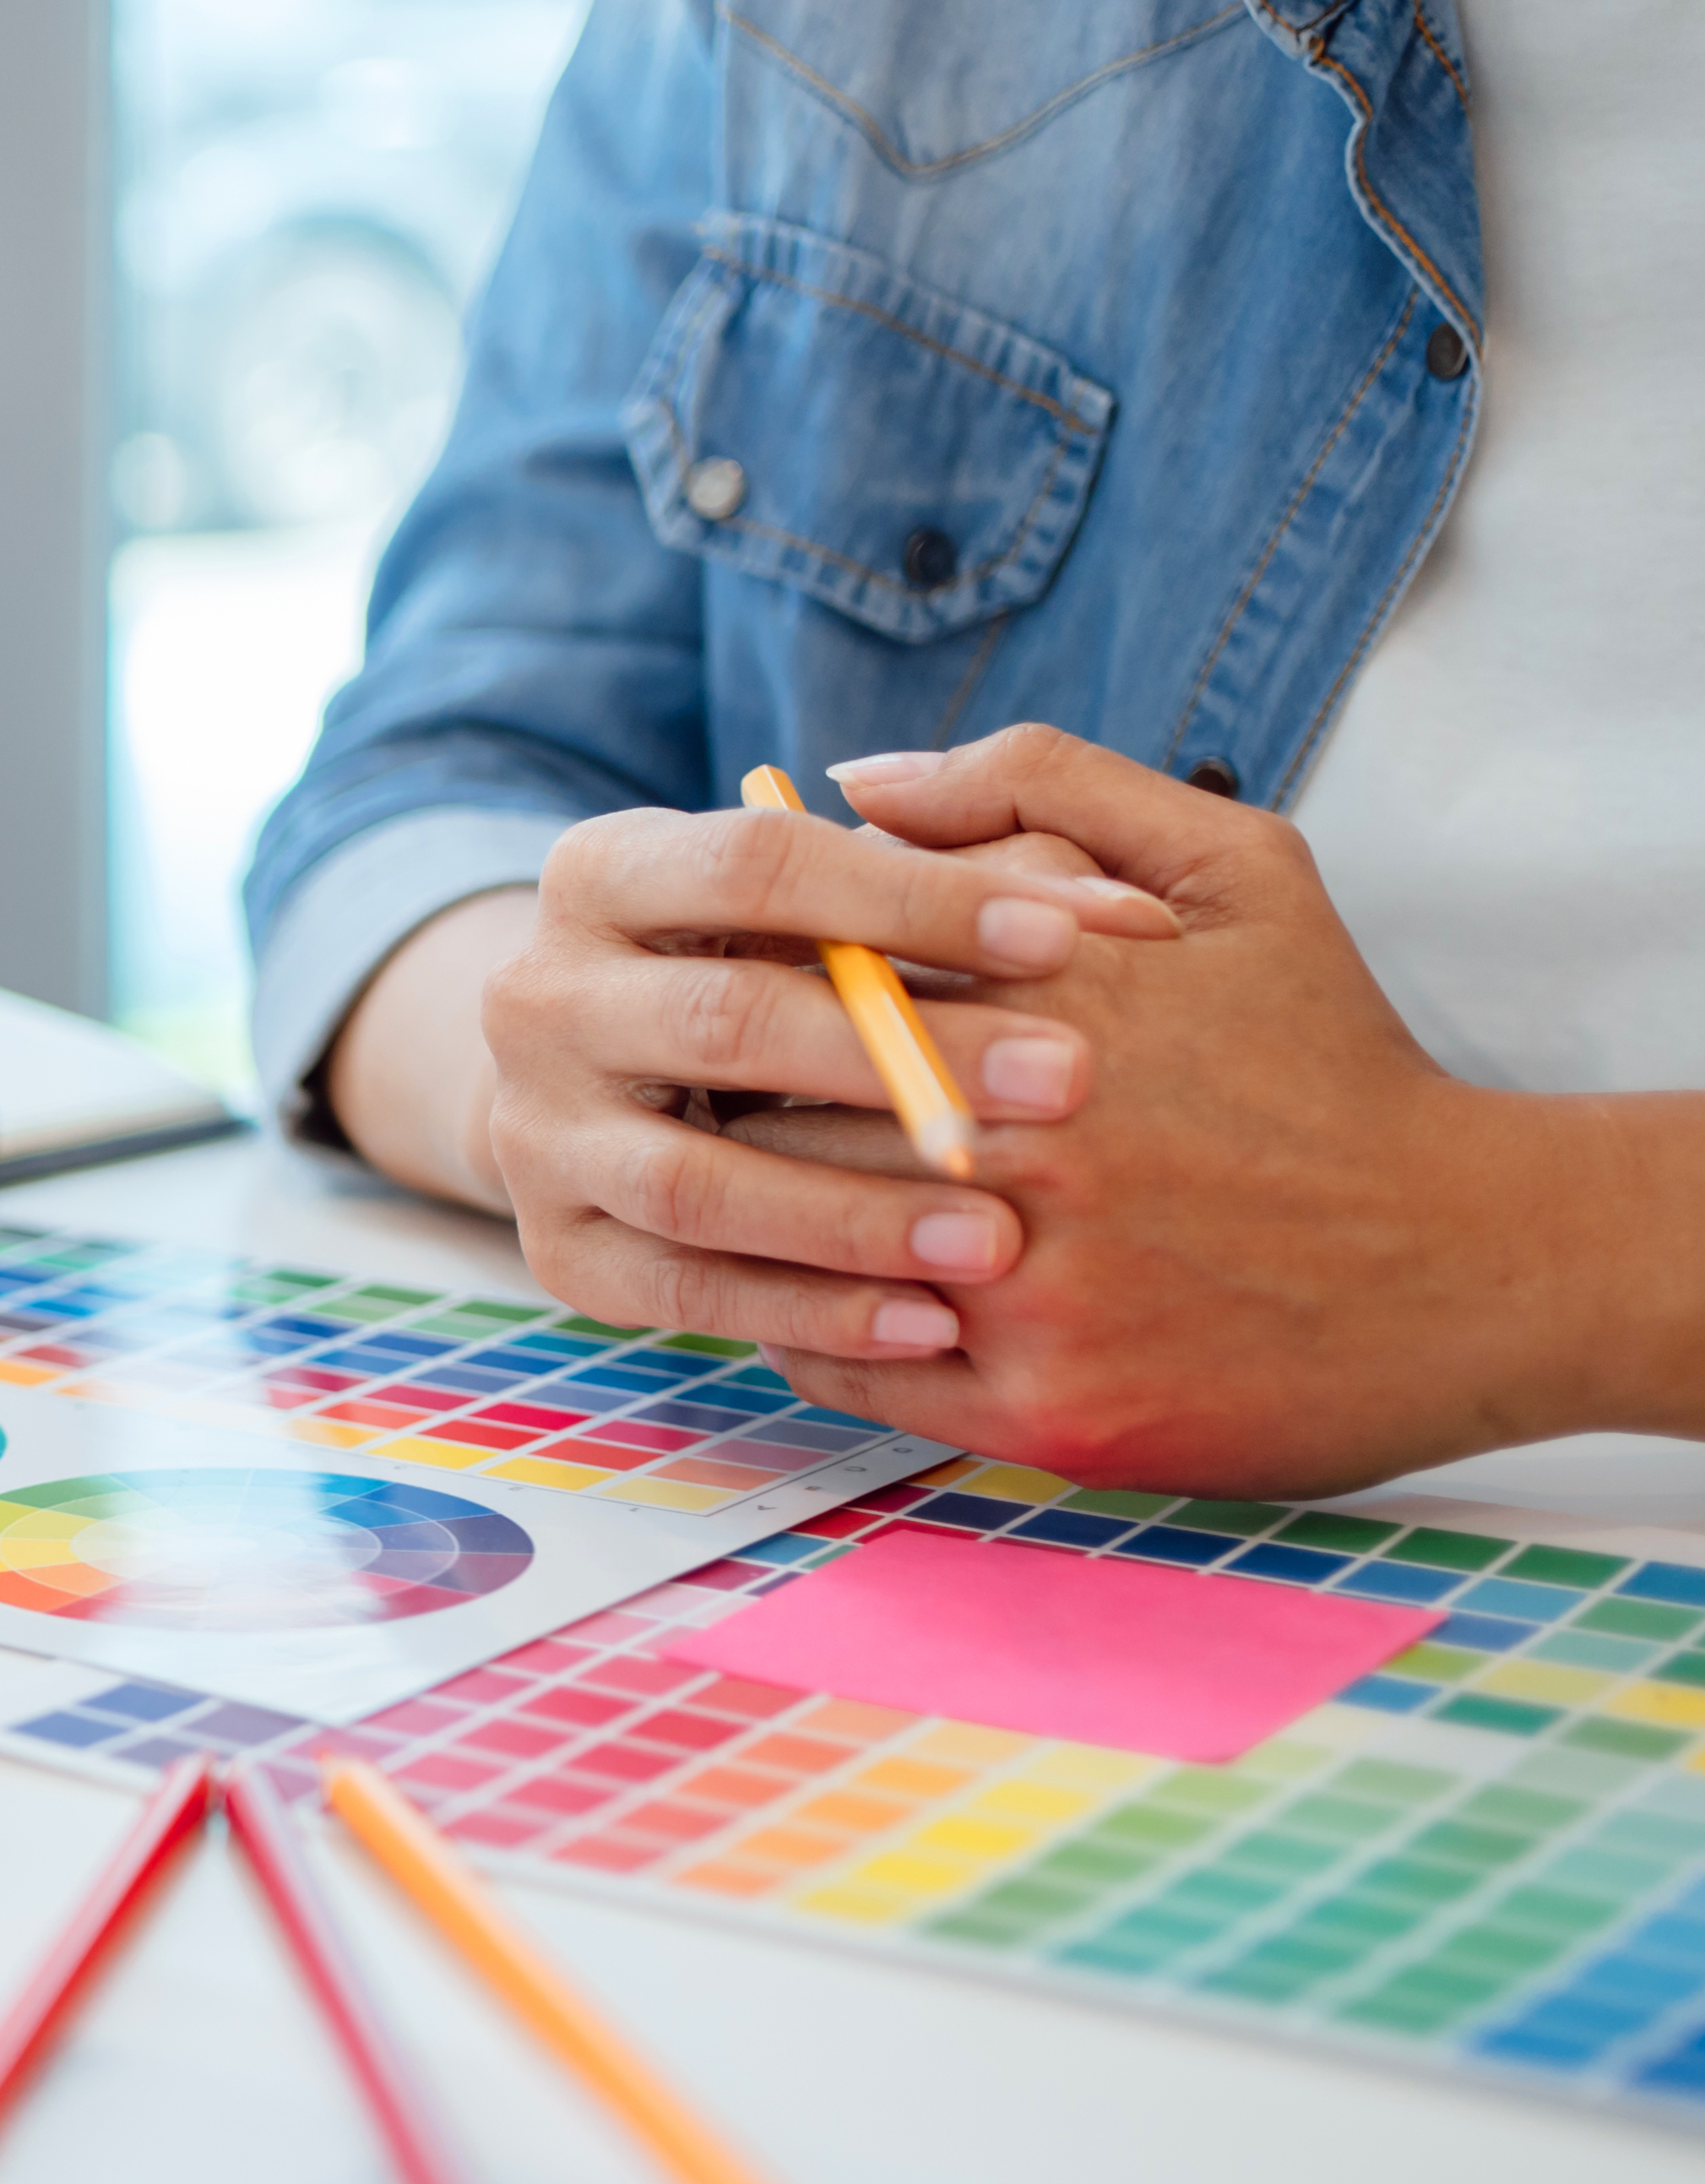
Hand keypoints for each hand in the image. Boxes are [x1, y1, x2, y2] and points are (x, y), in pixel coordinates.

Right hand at [474, 784, 1183, 1360]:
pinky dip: (810, 1313)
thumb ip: (974, 872)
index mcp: (600, 872)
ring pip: (692, 1183)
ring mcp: (534, 1135)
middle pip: (721, 1022)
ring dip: (852, 1213)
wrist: (626, 1083)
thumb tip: (1125, 919)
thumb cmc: (787, 965)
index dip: (913, 898)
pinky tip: (931, 1325)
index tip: (1063, 940)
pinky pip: (683, 1294)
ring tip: (998, 1240)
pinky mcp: (557, 1253)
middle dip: (902, 1057)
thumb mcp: (845, 891)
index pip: (756, 864)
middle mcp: (537, 999)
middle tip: (1065, 1085)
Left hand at [722, 726, 1654, 1492]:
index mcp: (1055, 1003)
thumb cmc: (1334, 1057)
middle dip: (740, 1100)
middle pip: (782, 1108)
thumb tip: (858, 779)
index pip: (812, 975)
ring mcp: (1031, 1287)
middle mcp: (1032, 1146)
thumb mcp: (1235, 869)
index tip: (744, 995)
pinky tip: (819, 1288)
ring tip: (747, 1188)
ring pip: (794, 1244)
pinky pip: (842, 1364)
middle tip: (710, 1099)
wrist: (1472, 1259)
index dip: (759, 987)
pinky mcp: (1040, 1404)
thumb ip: (1041, 790)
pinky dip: (804, 1324)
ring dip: (751, 1215)